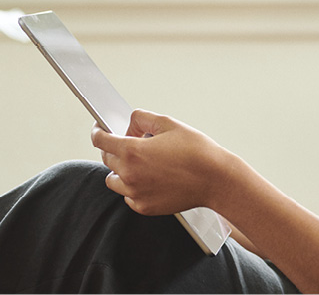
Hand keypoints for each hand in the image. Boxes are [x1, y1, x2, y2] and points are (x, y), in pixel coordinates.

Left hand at [91, 109, 228, 215]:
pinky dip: (133, 185)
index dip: (98, 131)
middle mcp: (129, 174)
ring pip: (114, 179)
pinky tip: (151, 177)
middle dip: (115, 147)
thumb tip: (132, 121)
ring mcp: (135, 193)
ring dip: (121, 168)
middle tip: (134, 140)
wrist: (214, 179)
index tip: (99, 129)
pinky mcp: (144, 206)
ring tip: (142, 161)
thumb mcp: (170, 124)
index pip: (101, 140)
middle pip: (107, 158)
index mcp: (133, 151)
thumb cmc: (196, 151)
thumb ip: (143, 118)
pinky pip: (127, 195)